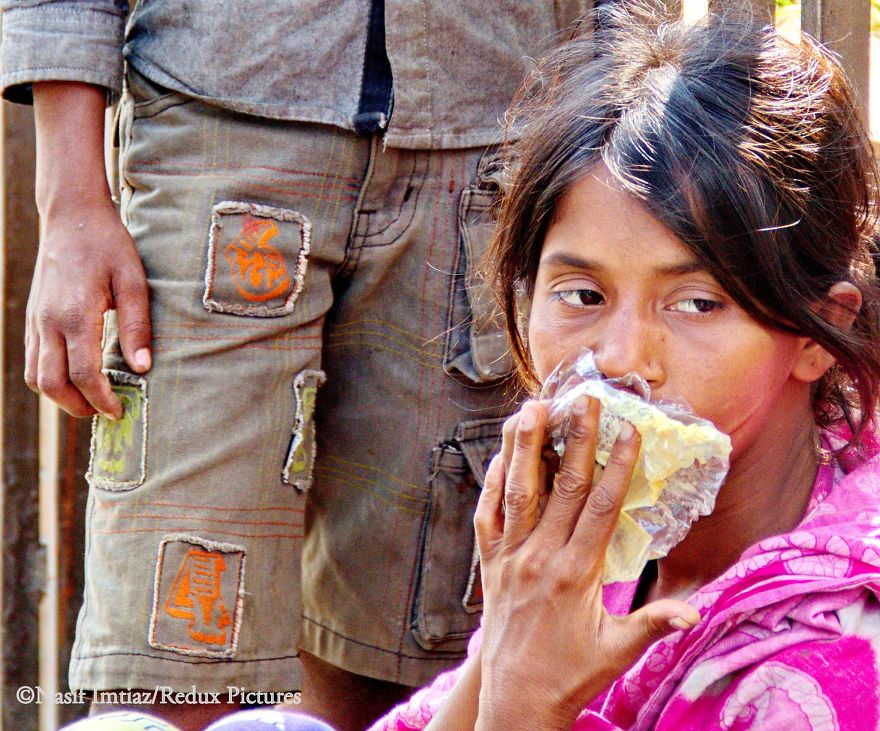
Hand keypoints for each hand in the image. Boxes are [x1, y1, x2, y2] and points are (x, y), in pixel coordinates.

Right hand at [24, 196, 150, 418]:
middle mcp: (48, 322)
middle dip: (78, 407)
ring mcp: (35, 320)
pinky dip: (50, 379)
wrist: (71, 217)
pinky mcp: (32, 318)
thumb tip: (142, 368)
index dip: (101, 399)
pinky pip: (33, 360)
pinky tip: (76, 379)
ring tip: (92, 400)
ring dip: (60, 397)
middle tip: (106, 412)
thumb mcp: (134, 282)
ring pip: (36, 376)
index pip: (83, 374)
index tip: (120, 410)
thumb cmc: (109, 246)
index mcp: (75, 315)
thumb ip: (138, 326)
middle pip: (52, 384)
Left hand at [474, 397, 699, 729]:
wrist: (516, 696)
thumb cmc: (572, 673)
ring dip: (526, 447)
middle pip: (562, 487)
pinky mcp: (490, 564)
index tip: (628, 430)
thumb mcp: (618, 651)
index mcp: (576, 573)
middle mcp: (540, 557)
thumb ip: (653, 624)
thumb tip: (694, 610)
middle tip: (584, 400)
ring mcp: (510, 557)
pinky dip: (491, 483)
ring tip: (533, 407)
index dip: (617, 466)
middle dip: (576, 439)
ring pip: (518, 491)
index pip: (601, 508)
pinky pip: (487, 516)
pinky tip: (499, 455)